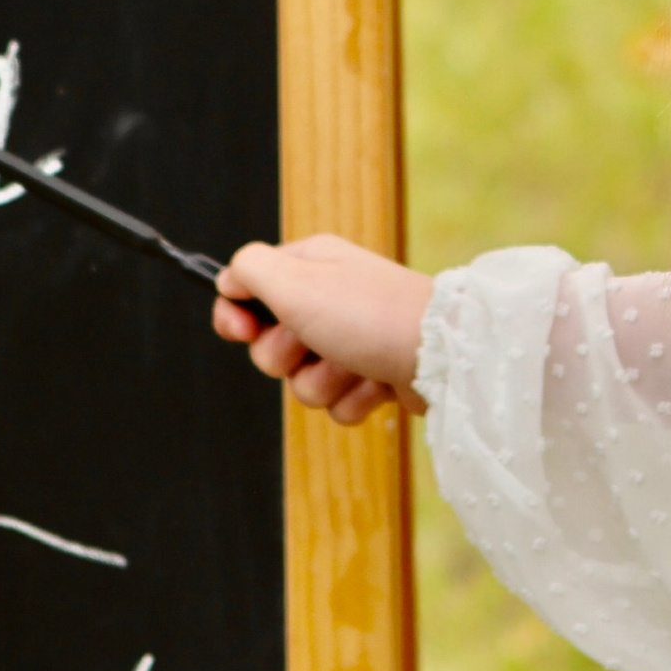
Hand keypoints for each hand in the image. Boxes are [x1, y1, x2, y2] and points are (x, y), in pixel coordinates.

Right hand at [214, 234, 433, 425]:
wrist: (442, 356)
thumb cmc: (369, 313)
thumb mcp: (295, 280)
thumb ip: (249, 270)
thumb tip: (228, 279)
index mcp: (309, 267)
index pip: (246, 291)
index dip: (236, 317)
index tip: (242, 331)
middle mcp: (329, 300)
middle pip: (270, 346)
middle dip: (287, 356)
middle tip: (315, 341)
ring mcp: (352, 341)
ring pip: (302, 382)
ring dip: (325, 381)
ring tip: (355, 364)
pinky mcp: (373, 375)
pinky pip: (337, 404)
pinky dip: (354, 399)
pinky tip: (378, 383)